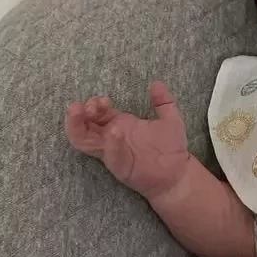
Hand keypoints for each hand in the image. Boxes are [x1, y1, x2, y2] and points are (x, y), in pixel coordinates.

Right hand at [65, 80, 188, 199]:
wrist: (179, 173)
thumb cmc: (171, 148)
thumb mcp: (170, 119)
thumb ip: (163, 101)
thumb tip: (157, 83)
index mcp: (120, 124)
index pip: (97, 112)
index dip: (95, 104)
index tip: (105, 100)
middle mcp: (111, 138)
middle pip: (83, 125)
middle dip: (79, 114)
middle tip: (87, 107)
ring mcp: (113, 152)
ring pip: (83, 141)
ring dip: (77, 127)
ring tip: (78, 112)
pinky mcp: (121, 166)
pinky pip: (110, 155)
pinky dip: (110, 144)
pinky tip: (114, 132)